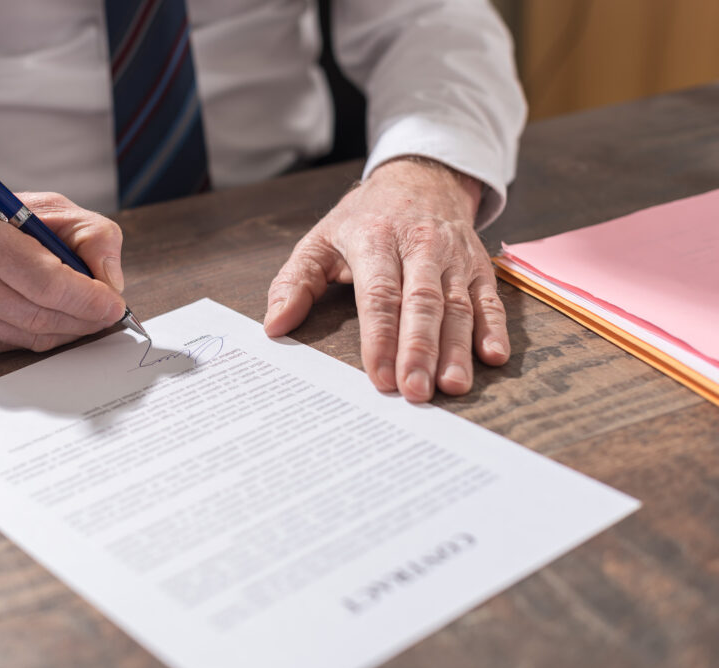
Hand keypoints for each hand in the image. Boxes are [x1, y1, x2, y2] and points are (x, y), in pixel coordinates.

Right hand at [0, 189, 125, 354]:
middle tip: (109, 313)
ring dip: (69, 330)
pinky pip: (16, 346)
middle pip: (40, 315)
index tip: (114, 302)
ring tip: (87, 315)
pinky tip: (52, 319)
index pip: (45, 280)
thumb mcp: (51, 209)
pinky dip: (45, 337)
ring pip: (31, 337)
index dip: (86, 297)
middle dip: (85, 318)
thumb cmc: (0, 222)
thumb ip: (92, 235)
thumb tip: (111, 281)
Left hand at [263, 157, 509, 401]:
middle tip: (415, 391)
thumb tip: (274, 325)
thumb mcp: (320, 239)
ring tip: (451, 386)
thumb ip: (295, 282)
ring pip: (457, 306)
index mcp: (374, 240)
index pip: (379, 295)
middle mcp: (419, 247)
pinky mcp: (479, 265)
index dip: (380, 338)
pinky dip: (494, 328)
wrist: (421, 175)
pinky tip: (492, 357)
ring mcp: (453, 256)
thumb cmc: (366, 217)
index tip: (380, 377)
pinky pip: (490, 298)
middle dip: (418, 350)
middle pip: (421, 303)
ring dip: (456, 348)